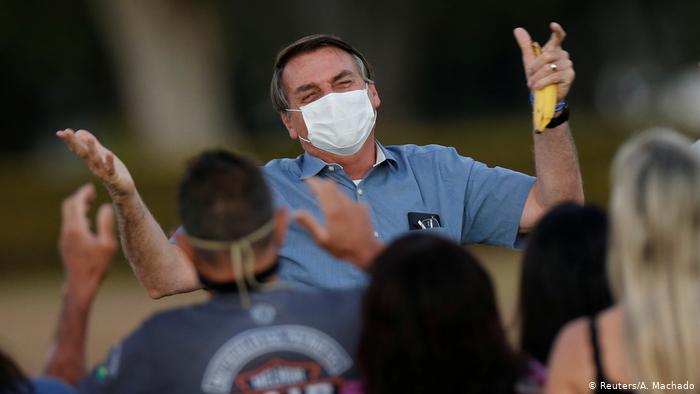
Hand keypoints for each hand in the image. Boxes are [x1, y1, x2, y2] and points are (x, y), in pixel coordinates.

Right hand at [56, 129, 135, 199]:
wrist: (123, 191)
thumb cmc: (112, 173)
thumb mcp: (102, 156)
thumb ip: (93, 145)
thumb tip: (79, 132)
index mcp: (91, 161)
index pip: (78, 149)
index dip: (70, 141)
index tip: (60, 132)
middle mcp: (95, 166)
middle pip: (83, 153)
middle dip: (75, 143)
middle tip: (66, 132)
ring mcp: (104, 172)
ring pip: (96, 160)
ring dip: (92, 149)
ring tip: (88, 138)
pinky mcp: (114, 178)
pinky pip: (111, 170)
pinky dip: (109, 162)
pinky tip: (109, 153)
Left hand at [59, 183, 117, 298]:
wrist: (80, 285)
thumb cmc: (96, 266)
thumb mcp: (107, 244)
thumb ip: (106, 224)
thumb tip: (106, 206)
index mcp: (76, 229)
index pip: (75, 204)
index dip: (83, 193)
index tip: (91, 187)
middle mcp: (67, 232)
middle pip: (68, 207)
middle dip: (79, 198)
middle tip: (91, 193)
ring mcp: (64, 239)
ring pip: (68, 217)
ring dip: (78, 208)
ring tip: (90, 204)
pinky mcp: (65, 245)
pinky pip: (69, 225)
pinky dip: (77, 218)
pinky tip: (87, 223)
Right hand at [294, 178, 382, 269]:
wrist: (367, 252)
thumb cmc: (342, 248)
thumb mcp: (322, 239)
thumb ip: (309, 223)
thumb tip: (295, 213)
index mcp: (333, 210)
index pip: (322, 188)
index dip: (313, 182)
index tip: (306, 180)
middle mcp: (345, 203)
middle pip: (331, 185)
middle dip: (321, 183)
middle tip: (313, 187)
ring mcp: (355, 204)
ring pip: (340, 191)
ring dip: (331, 191)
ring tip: (324, 197)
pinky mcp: (363, 207)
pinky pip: (349, 198)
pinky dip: (341, 199)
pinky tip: (339, 208)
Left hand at [514, 22, 574, 101]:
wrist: (541, 95)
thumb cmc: (537, 77)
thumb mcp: (529, 61)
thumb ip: (526, 45)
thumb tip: (518, 30)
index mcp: (554, 50)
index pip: (558, 37)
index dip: (557, 30)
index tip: (552, 25)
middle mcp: (563, 55)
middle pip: (547, 55)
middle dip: (535, 67)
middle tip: (530, 76)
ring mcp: (567, 65)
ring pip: (549, 67)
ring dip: (538, 77)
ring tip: (533, 84)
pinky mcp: (570, 75)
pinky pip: (554, 76)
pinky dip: (543, 82)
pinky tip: (538, 87)